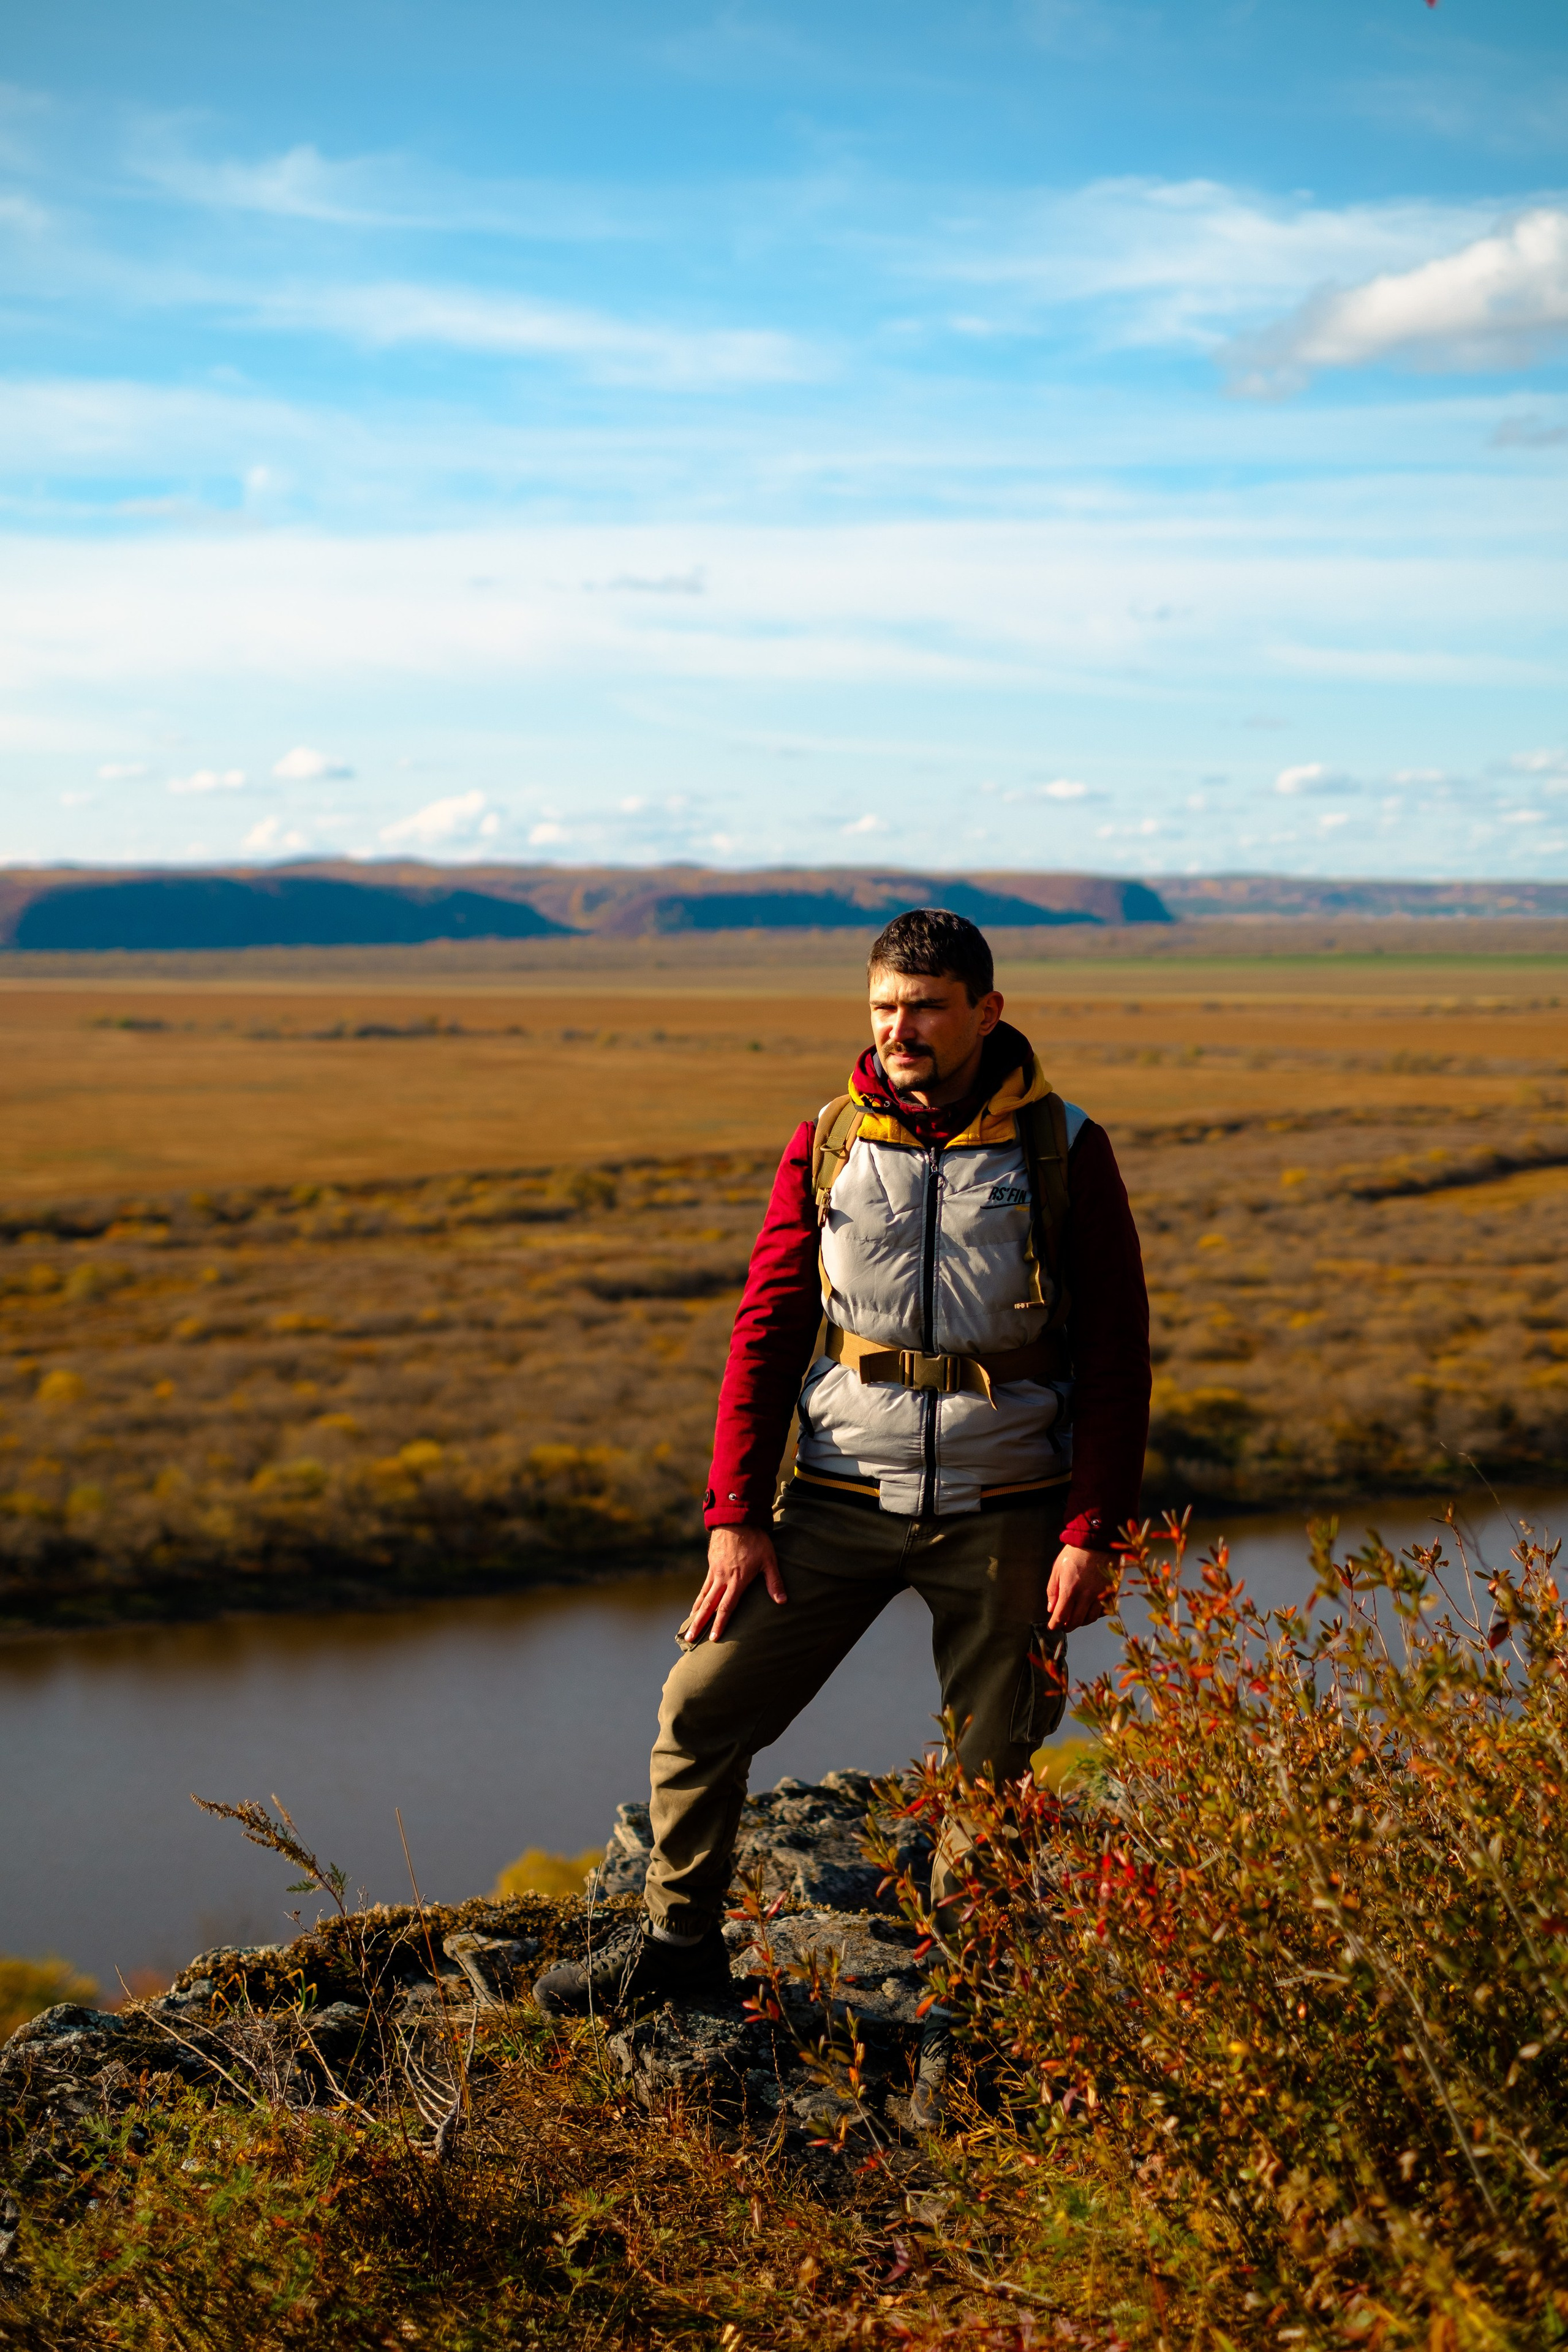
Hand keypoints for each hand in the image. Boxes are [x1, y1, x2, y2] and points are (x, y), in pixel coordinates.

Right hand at [683, 1524, 786, 1642]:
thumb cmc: (756, 1539)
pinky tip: (696, 1606)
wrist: (736, 1517)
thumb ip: (774, 1582)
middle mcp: (723, 1578)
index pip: (726, 1607)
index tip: (713, 1638)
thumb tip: (783, 1601)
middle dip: (699, 1624)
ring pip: (703, 1596)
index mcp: (737, 1580)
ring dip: (696, 1613)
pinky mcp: (711, 1564)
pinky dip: (699, 1598)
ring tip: (689, 1628)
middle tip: (689, 1639)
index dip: (720, 1623)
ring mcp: (715, 1571)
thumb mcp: (769, 1559)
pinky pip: (703, 1586)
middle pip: (708, 1605)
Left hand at [1047, 1543, 1116, 1631]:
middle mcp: (1086, 1596)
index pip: (1061, 1616)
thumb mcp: (1058, 1569)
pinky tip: (1088, 1610)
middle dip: (1067, 1626)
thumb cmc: (1075, 1553)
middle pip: (1076, 1622)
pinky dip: (1094, 1614)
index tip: (1052, 1627)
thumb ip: (1053, 1590)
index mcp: (1070, 1590)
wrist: (1098, 1541)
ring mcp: (1100, 1595)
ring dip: (1081, 1622)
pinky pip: (1102, 1611)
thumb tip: (1051, 1608)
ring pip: (1090, 1619)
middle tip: (1062, 1625)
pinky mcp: (1110, 1592)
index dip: (1055, 1624)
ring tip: (1075, 1617)